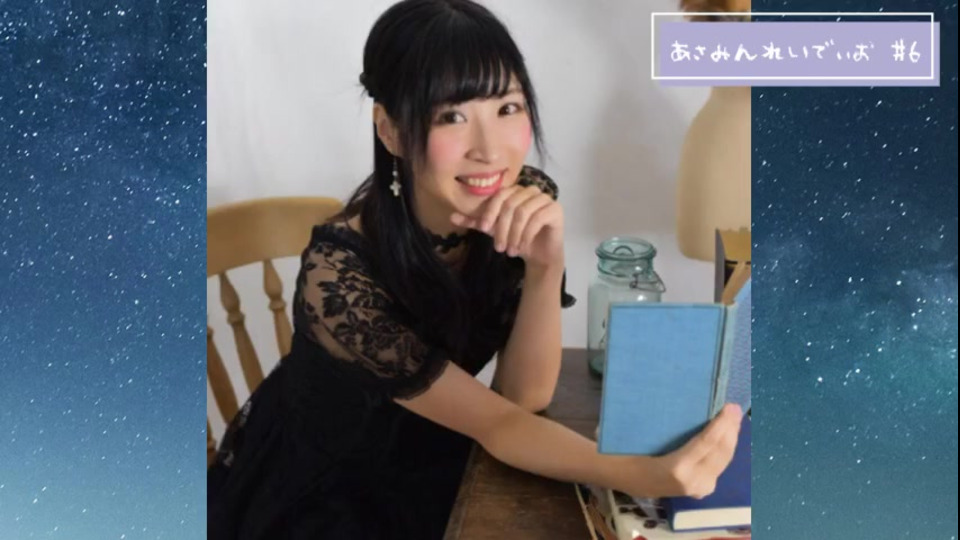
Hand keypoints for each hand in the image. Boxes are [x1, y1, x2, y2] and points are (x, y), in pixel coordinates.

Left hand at [450, 184, 563, 270]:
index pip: (499, 195)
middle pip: (510, 204)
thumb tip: (452, 217)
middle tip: (499, 248)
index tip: (483, 230)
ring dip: (514, 234)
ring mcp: (544, 198)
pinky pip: (537, 219)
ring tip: (510, 250)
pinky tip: (522, 247)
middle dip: (502, 229)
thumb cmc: (516, 238)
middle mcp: (530, 190)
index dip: (490, 212)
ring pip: (522, 212)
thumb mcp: (493, 230)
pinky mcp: (555, 209)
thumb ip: (475, 222)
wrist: (538, 254)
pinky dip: (526, 235)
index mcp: (515, 191)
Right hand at [624, 404, 741, 498]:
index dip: (721, 424)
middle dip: (731, 429)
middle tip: (734, 408)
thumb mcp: (645, 436)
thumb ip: (671, 427)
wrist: (627, 481)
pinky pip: (719, 466)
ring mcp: (699, 488)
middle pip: (720, 451)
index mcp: (676, 468)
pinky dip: (725, 450)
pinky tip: (728, 436)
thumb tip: (693, 403)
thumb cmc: (630, 453)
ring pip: (724, 460)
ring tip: (734, 418)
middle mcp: (692, 480)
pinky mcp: (702, 489)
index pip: (707, 442)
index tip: (730, 406)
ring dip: (731, 438)